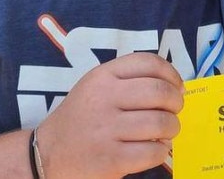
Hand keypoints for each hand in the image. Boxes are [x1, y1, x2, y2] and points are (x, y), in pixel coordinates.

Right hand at [36, 52, 183, 178]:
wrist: (46, 154)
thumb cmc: (81, 116)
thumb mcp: (97, 85)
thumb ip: (128, 78)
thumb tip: (172, 85)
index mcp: (103, 76)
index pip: (148, 63)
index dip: (171, 73)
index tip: (177, 85)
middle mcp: (104, 99)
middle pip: (159, 92)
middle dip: (176, 101)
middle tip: (176, 109)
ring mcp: (107, 130)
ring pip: (160, 122)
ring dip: (173, 127)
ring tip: (169, 130)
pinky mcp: (110, 160)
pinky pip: (152, 151)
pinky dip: (161, 150)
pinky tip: (156, 148)